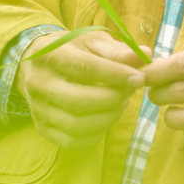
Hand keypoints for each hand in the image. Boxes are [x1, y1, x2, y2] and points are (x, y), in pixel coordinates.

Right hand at [17, 30, 151, 149]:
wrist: (39, 65)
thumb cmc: (73, 50)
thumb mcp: (93, 42)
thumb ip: (118, 50)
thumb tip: (146, 55)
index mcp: (48, 54)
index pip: (83, 67)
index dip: (114, 75)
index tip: (139, 78)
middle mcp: (38, 83)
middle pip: (77, 100)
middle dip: (112, 99)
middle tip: (131, 91)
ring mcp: (37, 109)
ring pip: (76, 124)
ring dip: (107, 117)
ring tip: (121, 103)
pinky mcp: (42, 128)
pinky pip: (72, 141)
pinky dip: (97, 133)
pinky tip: (106, 117)